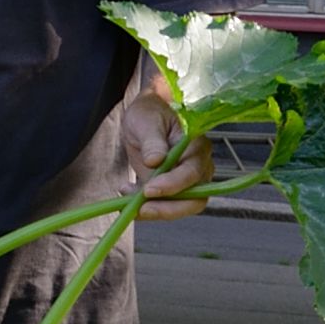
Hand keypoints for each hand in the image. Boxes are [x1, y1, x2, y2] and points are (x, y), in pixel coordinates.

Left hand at [120, 79, 206, 210]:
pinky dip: (145, 206)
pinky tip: (126, 193)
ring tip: (128, 203)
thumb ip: (153, 140)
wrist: (146, 116)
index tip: (149, 190)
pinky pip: (164, 204)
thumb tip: (155, 161)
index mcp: (196, 147)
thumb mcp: (147, 120)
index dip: (173, 185)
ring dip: (155, 210)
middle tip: (141, 210)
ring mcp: (187, 181)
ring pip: (181, 206)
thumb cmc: (151, 112)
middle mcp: (198, 167)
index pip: (192, 173)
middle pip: (195, 198)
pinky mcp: (172, 188)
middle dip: (168, 209)